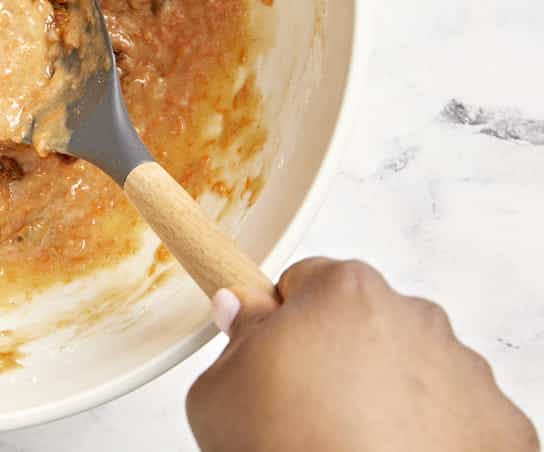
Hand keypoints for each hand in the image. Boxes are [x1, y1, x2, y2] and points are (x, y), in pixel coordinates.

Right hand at [187, 258, 538, 451]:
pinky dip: (432, 435)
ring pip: (415, 368)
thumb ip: (234, 340)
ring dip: (388, 395)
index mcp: (344, 292)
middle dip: (340, 357)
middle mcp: (414, 318)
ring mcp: (465, 373)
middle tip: (309, 413)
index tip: (276, 359)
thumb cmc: (293, 450)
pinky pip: (457, 417)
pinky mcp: (500, 428)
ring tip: (354, 444)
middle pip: (366, 322)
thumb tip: (243, 315)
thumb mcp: (219, 394)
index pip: (307, 282)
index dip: (284, 324)